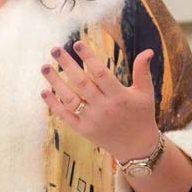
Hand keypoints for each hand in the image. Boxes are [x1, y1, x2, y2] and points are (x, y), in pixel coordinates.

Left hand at [40, 41, 159, 162]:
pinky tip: (44, 91)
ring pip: (70, 99)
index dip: (88, 58)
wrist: (137, 148)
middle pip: (82, 83)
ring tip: (45, 66)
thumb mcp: (145, 93)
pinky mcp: (83, 130)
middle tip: (55, 49)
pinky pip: (66, 116)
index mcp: (119, 96)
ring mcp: (92, 120)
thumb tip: (148, 50)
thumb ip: (142, 71)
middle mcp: (104, 108)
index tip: (77, 43)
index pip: (101, 73)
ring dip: (55, 82)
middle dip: (67, 64)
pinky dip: (54, 104)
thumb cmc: (142, 115)